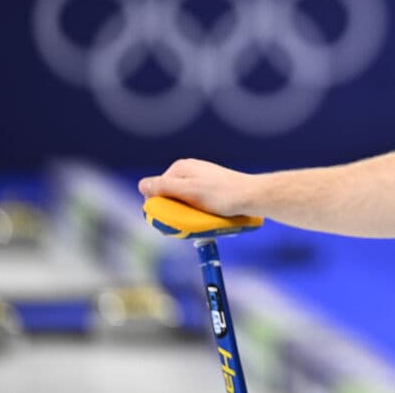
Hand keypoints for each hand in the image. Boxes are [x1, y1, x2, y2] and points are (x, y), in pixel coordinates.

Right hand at [138, 158, 255, 216]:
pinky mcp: (210, 189)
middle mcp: (189, 171)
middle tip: (184, 226)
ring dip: (185, 214)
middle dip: (172, 212)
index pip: (155, 190)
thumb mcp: (189, 191)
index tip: (168, 224)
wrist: (252, 197)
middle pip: (169, 196)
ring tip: (197, 224)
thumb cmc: (222, 194)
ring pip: (182, 201)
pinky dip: (197, 212)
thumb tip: (142, 185)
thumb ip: (165, 187)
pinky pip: (196, 203)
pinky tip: (205, 219)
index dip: (158, 208)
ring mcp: (200, 179)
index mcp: (180, 168)